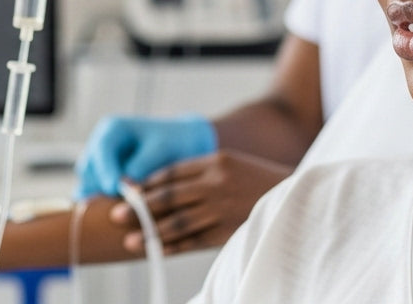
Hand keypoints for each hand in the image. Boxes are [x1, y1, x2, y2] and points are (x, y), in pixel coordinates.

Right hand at [74, 114, 217, 198]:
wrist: (182, 146)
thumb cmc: (173, 143)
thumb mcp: (160, 151)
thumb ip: (141, 167)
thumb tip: (125, 189)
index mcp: (113, 129)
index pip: (102, 149)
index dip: (106, 170)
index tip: (115, 190)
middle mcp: (100, 146)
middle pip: (88, 170)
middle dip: (99, 188)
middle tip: (117, 206)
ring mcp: (99, 164)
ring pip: (88, 185)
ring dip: (100, 200)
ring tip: (120, 212)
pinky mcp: (103, 181)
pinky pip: (95, 196)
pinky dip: (104, 206)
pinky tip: (120, 215)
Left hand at [110, 150, 292, 254]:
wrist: (298, 196)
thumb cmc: (257, 180)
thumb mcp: (230, 163)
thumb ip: (200, 172)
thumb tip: (159, 185)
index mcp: (216, 161)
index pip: (171, 173)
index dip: (146, 183)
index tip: (125, 189)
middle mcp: (217, 184)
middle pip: (169, 196)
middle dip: (139, 206)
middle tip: (114, 213)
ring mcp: (223, 209)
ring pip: (178, 222)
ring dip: (150, 231)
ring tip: (128, 239)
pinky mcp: (230, 231)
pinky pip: (195, 241)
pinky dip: (173, 247)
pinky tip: (155, 251)